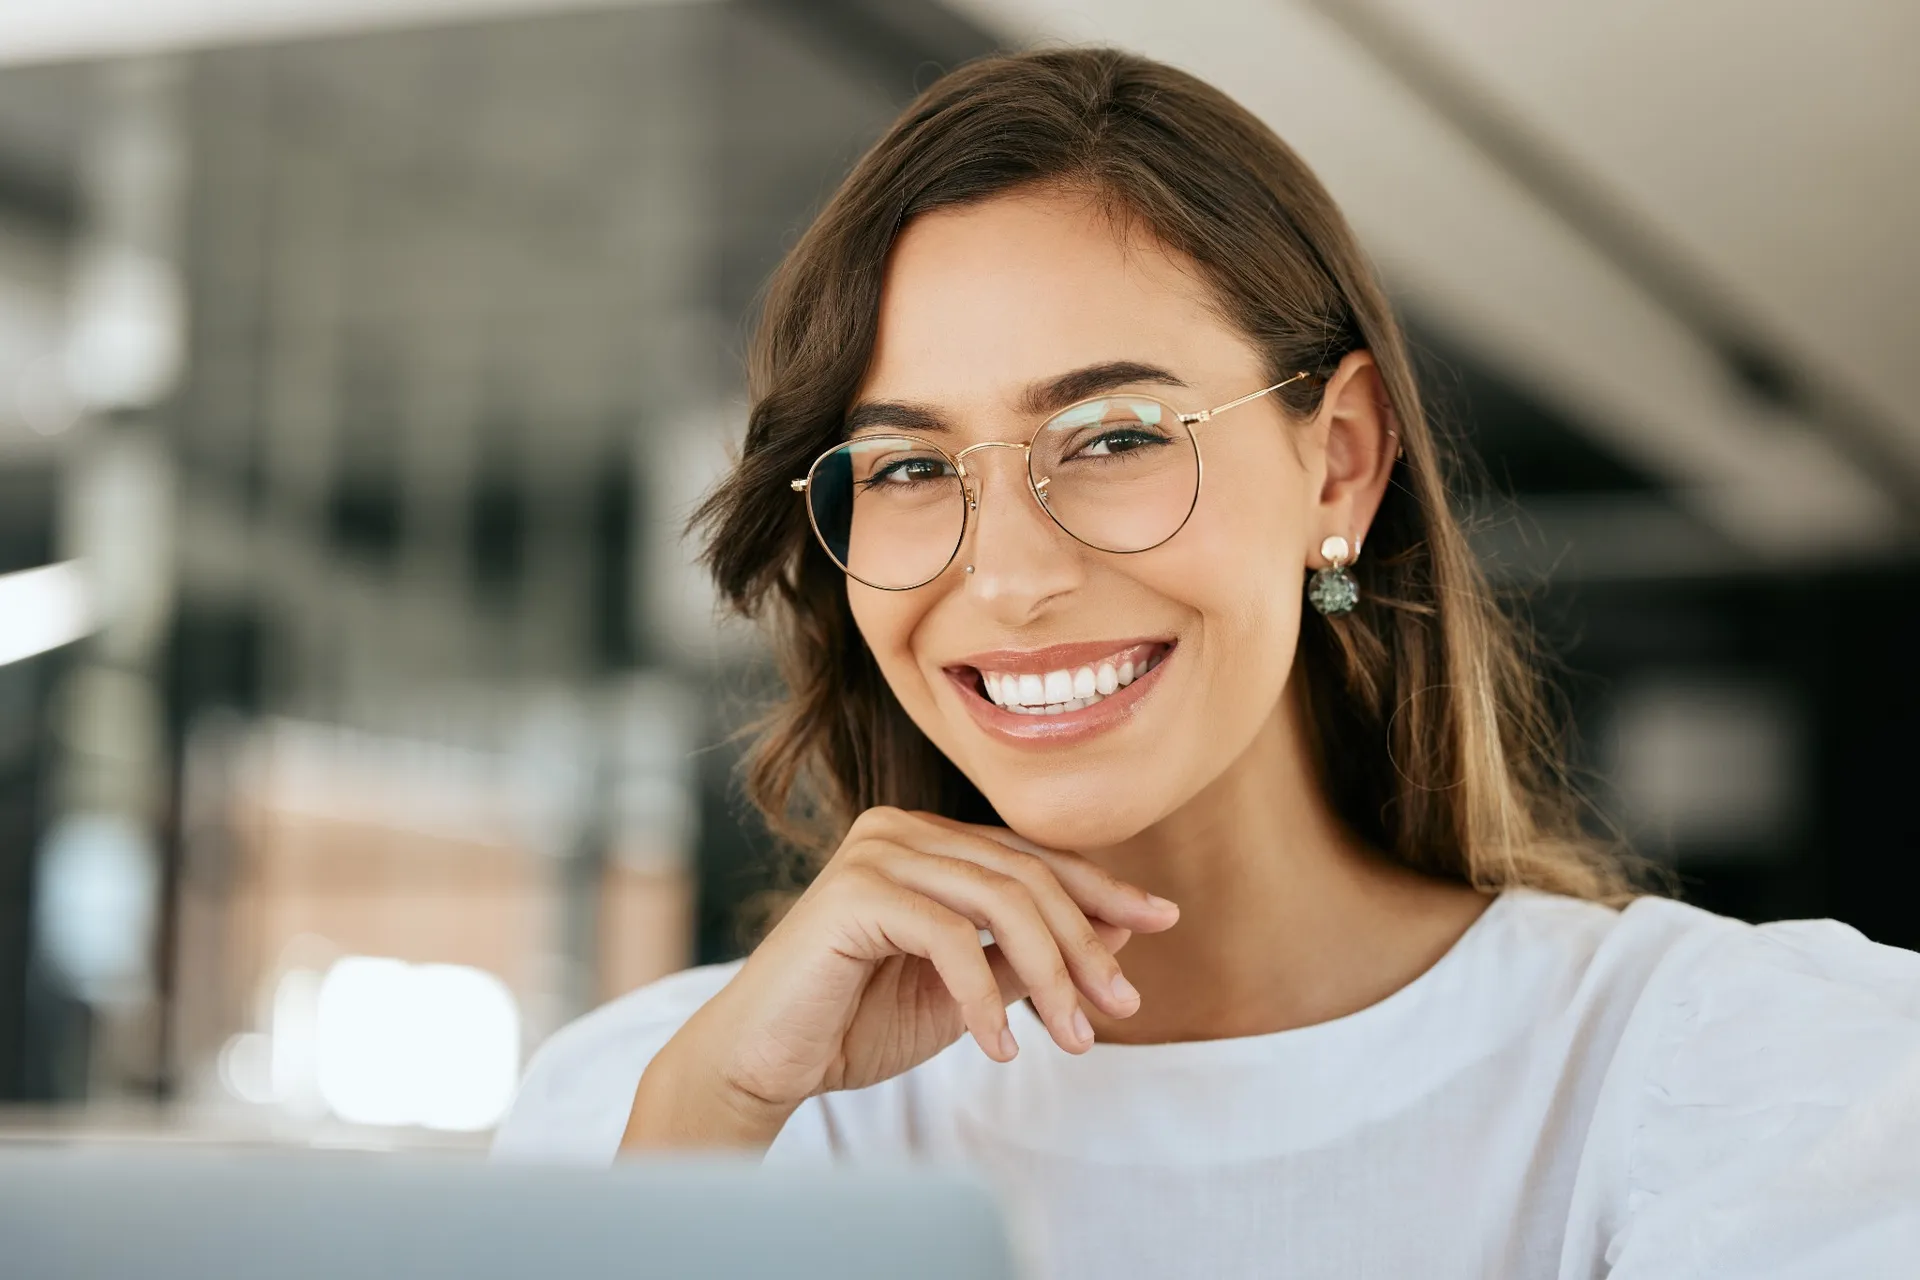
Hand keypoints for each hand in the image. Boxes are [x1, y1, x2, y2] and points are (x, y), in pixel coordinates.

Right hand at [622, 806, 1178, 1148]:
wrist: (763, 1063)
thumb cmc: (855, 1024)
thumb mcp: (965, 990)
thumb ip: (1026, 956)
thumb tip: (1121, 932)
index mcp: (926, 841)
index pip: (1033, 856)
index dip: (1102, 888)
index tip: (1164, 919)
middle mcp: (901, 829)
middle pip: (1027, 875)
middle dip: (1086, 944)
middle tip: (1123, 1006)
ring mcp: (875, 852)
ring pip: (1001, 901)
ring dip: (1051, 975)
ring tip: (1077, 1038)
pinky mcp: (855, 892)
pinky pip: (952, 939)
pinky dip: (985, 999)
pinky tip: (1001, 1049)